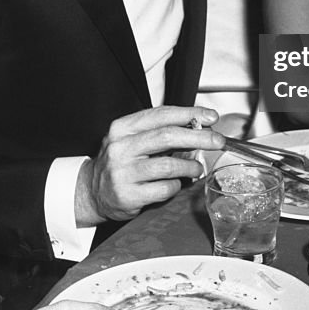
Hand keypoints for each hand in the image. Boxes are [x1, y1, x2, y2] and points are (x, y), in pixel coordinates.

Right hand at [76, 106, 224, 224]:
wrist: (91, 191)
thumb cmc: (120, 162)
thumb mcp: (132, 139)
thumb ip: (160, 131)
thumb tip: (198, 126)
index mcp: (122, 128)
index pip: (161, 114)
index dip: (190, 114)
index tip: (210, 117)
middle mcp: (120, 148)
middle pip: (167, 136)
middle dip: (198, 136)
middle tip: (217, 140)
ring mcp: (122, 173)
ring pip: (168, 165)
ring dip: (190, 166)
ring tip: (197, 168)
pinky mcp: (128, 195)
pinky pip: (164, 189)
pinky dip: (176, 186)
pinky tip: (176, 184)